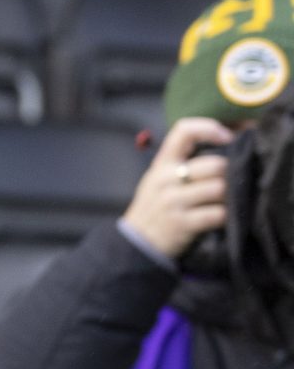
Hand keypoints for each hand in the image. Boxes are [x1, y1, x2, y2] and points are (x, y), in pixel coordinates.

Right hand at [122, 118, 235, 259]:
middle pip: (215, 164)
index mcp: (161, 162)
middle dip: (230, 172)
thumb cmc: (156, 204)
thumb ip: (184, 160)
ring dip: (229, 195)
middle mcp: (165, 179)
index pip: (184, 131)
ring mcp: (173, 201)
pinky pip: (218, 214)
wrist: (138, 240)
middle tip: (230, 179)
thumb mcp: (159, 177)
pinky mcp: (182, 223)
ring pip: (220, 188)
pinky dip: (225, 216)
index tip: (227, 137)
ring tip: (224, 199)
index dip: (210, 128)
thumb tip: (225, 143)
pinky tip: (219, 217)